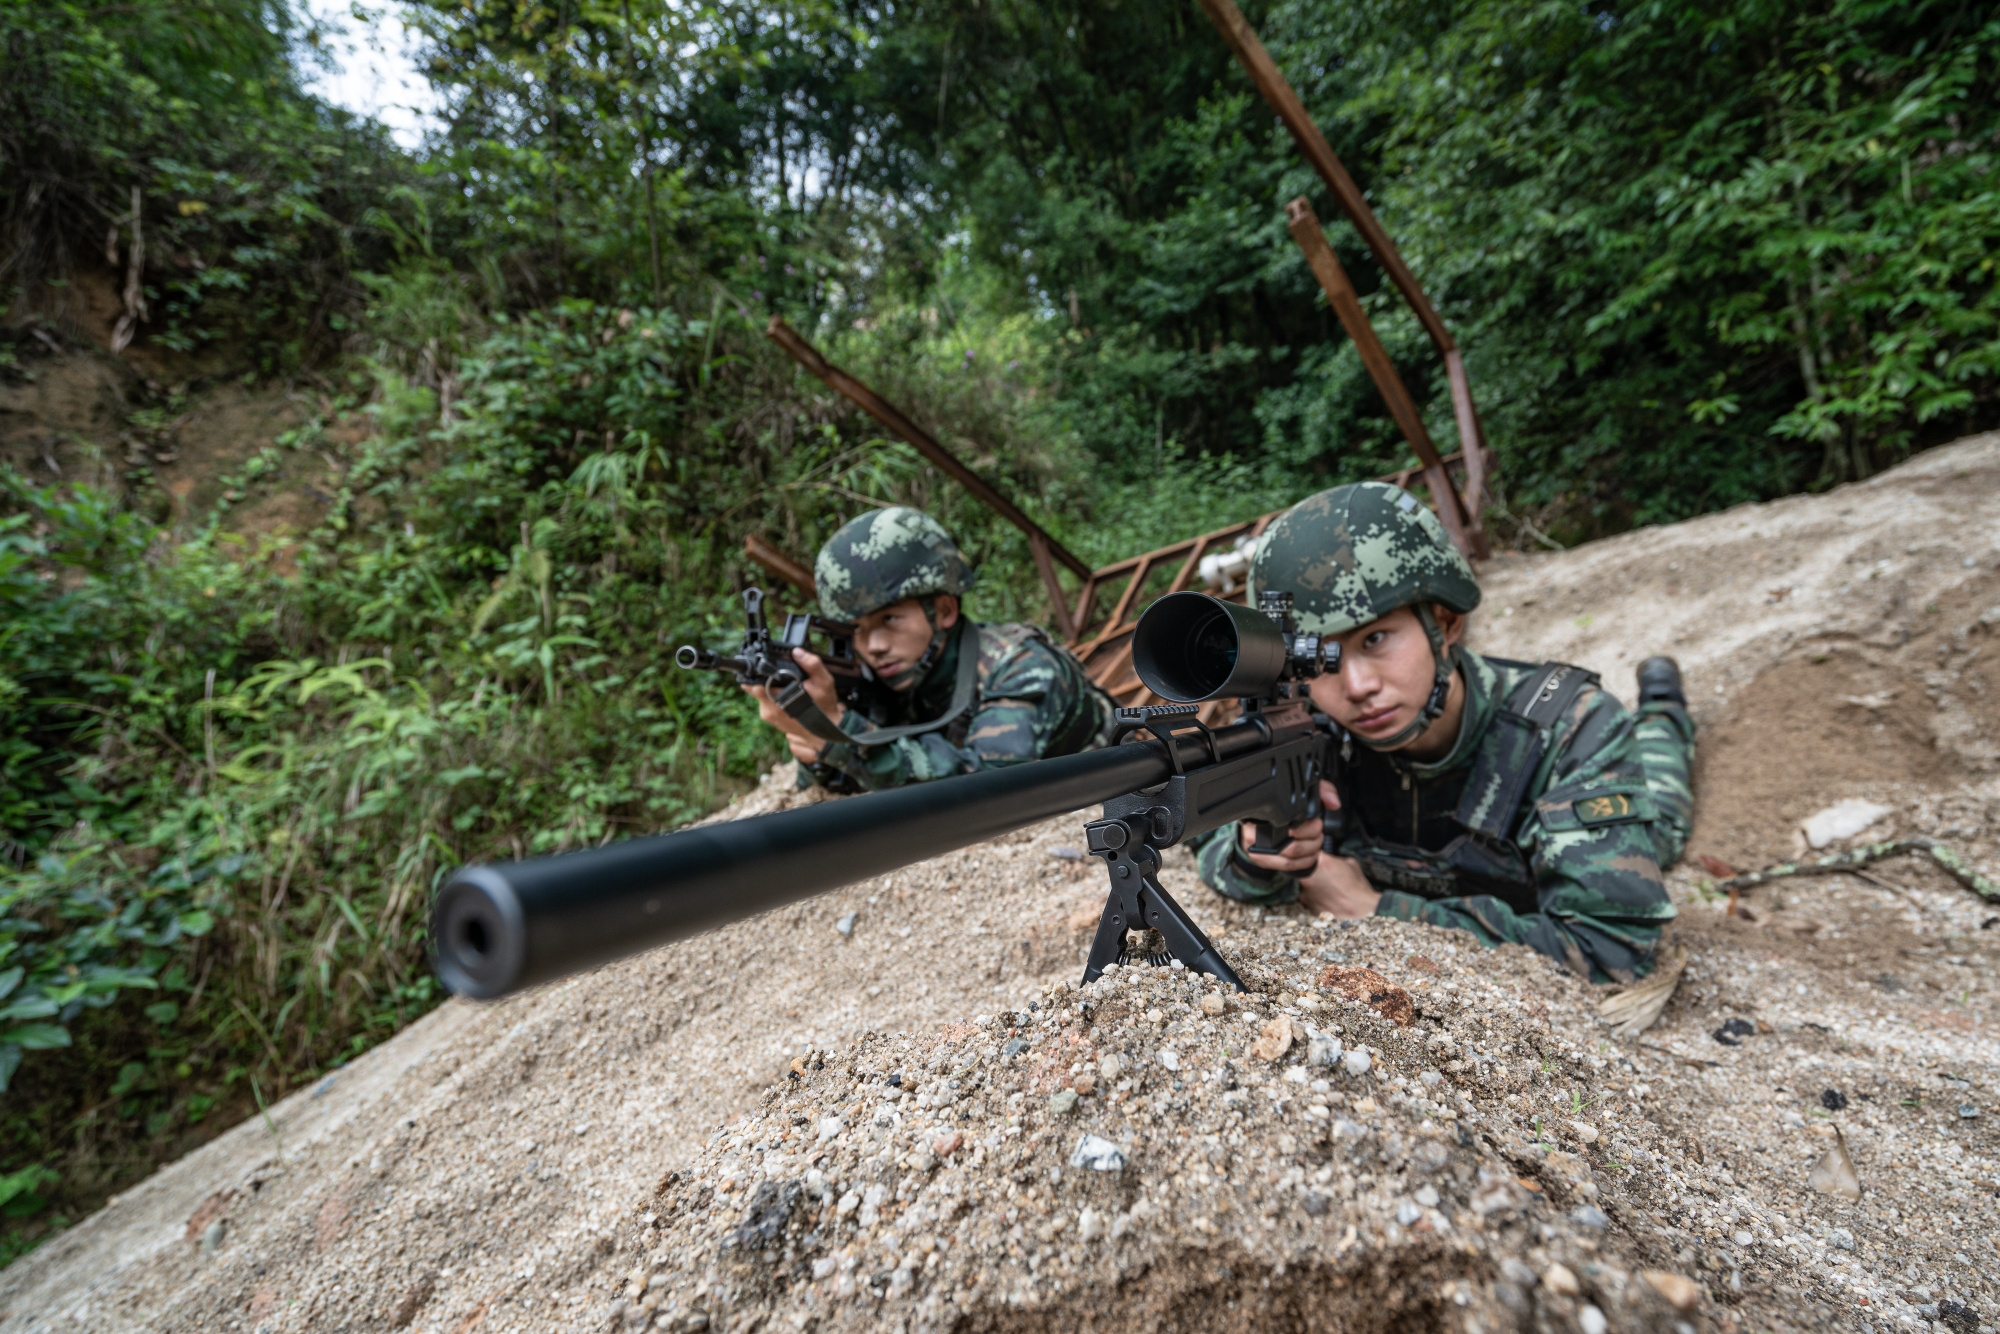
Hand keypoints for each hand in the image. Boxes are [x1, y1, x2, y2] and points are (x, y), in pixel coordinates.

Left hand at [743, 649, 847, 765]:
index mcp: (778, 699)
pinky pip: (764, 700)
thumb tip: (797, 652)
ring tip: (785, 684)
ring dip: (768, 686)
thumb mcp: (823, 682)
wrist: (823, 732)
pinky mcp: (769, 718)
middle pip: (755, 685)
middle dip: (764, 677)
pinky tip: (785, 694)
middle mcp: (769, 709)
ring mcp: (768, 715)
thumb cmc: (823, 707)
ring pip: (759, 692)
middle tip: (778, 674)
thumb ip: (812, 664)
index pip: (754, 683)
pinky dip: (771, 694)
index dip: (756, 672)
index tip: (761, 665)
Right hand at [1238, 779, 1341, 873]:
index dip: (1305, 827)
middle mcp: (1253, 833)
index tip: (1316, 823)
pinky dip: (1304, 862)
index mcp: (1258, 813)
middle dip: (1312, 841)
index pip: (1283, 824)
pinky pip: (1287, 867)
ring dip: (1310, 852)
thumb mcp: (1300, 792)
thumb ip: (1321, 790)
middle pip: (1289, 845)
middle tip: (1318, 832)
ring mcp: (1257, 850)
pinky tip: (1310, 854)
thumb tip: (1332, 802)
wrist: (1264, 819)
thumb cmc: (1283, 807)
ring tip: (1316, 843)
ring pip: (1289, 859)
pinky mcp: (1263, 861)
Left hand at [1295, 855, 1380, 918]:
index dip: (1311, 853)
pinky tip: (1326, 897)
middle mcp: (1308, 877)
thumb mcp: (1349, 862)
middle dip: (1308, 869)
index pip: (1307, 851)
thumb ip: (1333, 858)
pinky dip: (1314, 897)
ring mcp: (1306, 893)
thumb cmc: (1358, 885)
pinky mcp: (1308, 906)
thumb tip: (1327, 858)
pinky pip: (1307, 898)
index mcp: (1319, 862)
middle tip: (1322, 873)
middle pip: (1300, 868)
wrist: (1362, 907)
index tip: (1315, 856)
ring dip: (1311, 884)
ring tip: (1326, 888)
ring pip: (1302, 884)